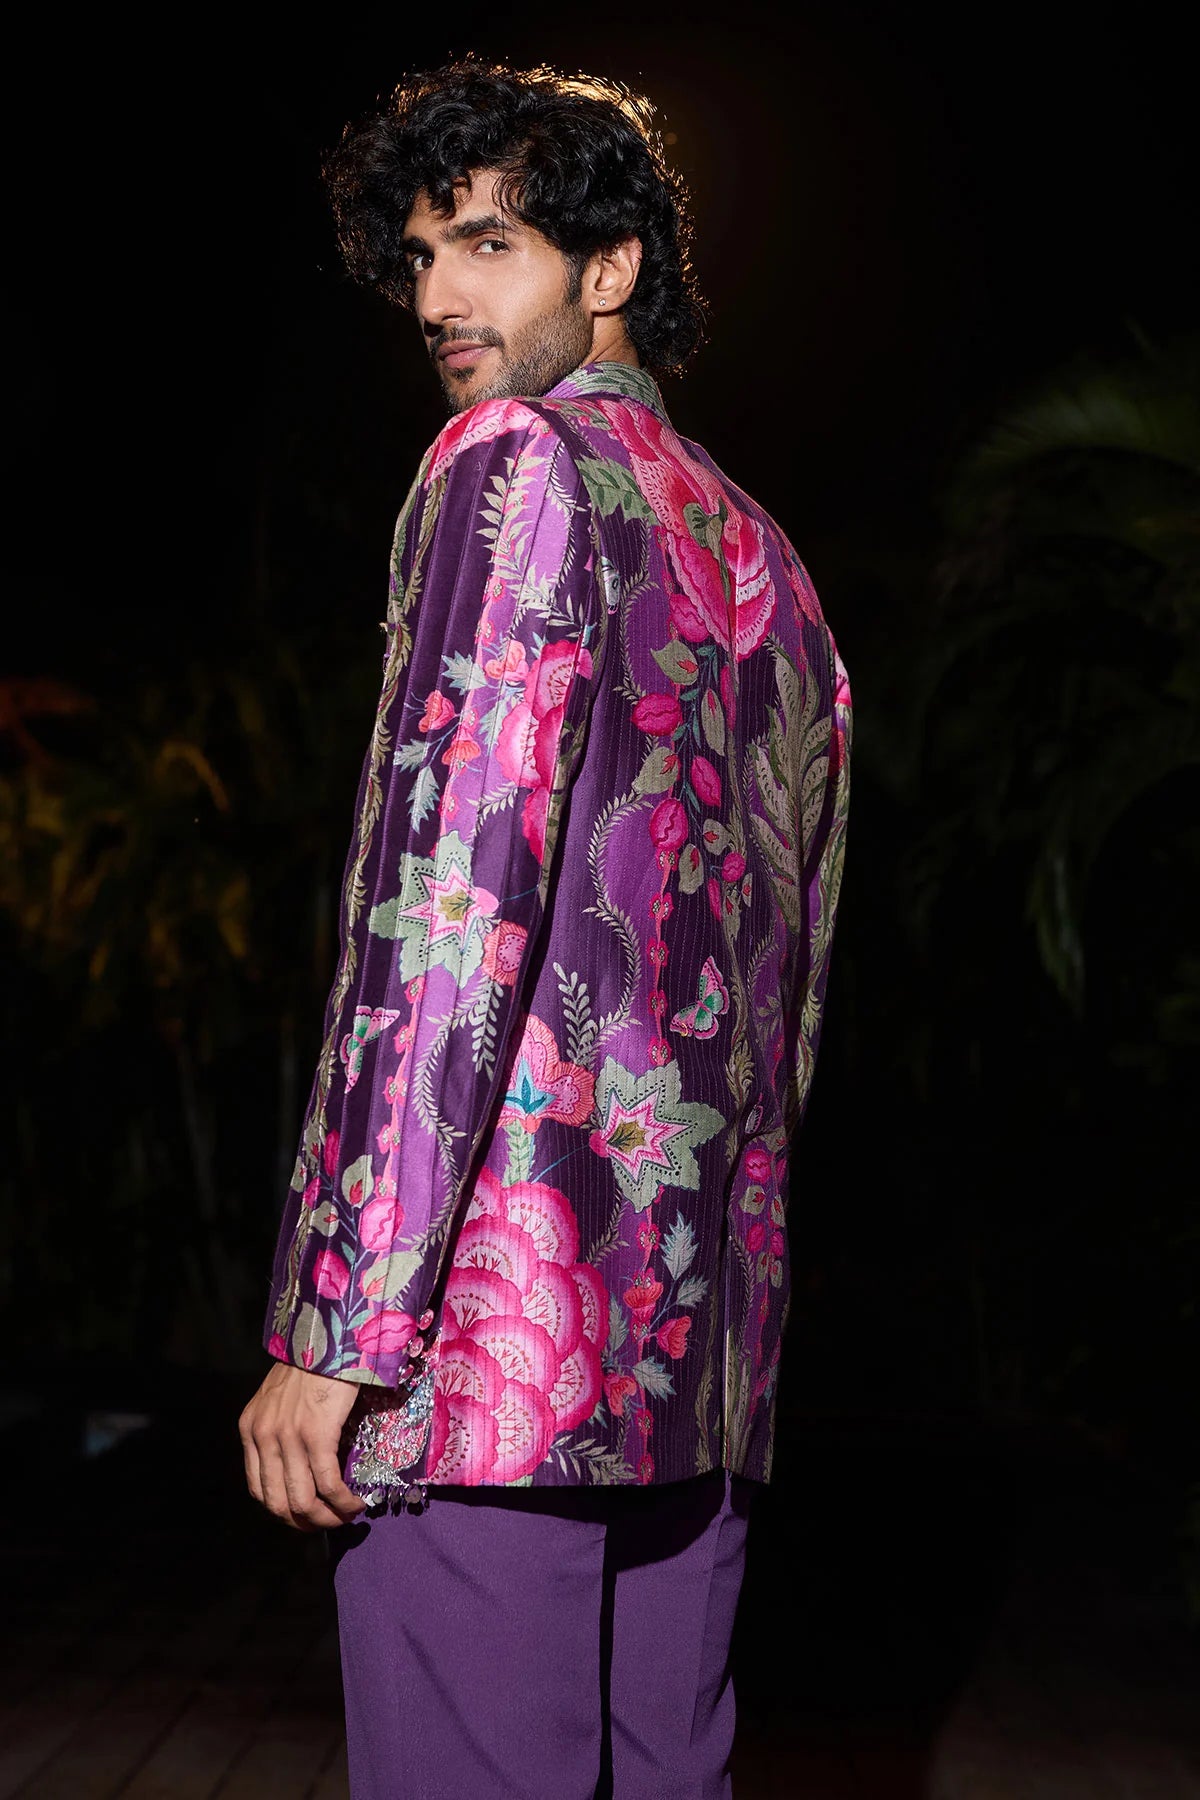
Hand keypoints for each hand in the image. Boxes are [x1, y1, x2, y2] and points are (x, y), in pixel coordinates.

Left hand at [239, 1360, 366, 1531]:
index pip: (258, 1488)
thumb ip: (279, 1427)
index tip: (304, 1515)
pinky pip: (328, 1483)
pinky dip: (343, 1502)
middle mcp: (263, 1436)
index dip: (282, 1511)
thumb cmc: (312, 1361)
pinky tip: (356, 1504)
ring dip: (327, 1519)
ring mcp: (288, 1437)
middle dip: (304, 1523)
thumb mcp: (279, 1396)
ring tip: (346, 1517)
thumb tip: (301, 1462)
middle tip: (327, 1525)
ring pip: (303, 1500)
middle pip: (277, 1502)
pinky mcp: (316, 1434)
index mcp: (250, 1428)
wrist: (329, 1332)